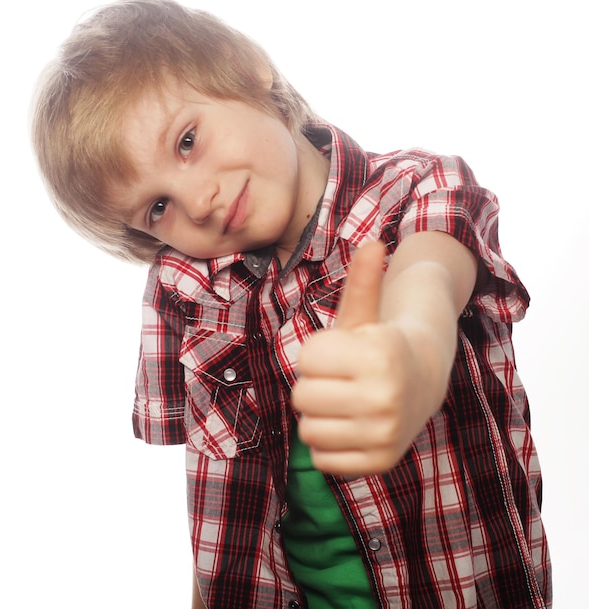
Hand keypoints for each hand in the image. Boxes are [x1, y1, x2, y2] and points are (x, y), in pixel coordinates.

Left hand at [292, 240, 437, 476]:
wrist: (422, 381)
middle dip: (315, 385)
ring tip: (345, 403)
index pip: (305, 360)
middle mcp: (385, 396)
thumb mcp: (366, 314)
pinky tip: (352, 426)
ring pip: (309, 431)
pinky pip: (322, 459)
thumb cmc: (379, 343)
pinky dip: (330, 444)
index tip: (340, 353)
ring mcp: (385, 434)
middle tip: (341, 380)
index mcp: (379, 354)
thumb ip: (362, 280)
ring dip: (320, 416)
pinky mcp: (380, 463)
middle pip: (302, 397)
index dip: (317, 355)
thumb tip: (372, 241)